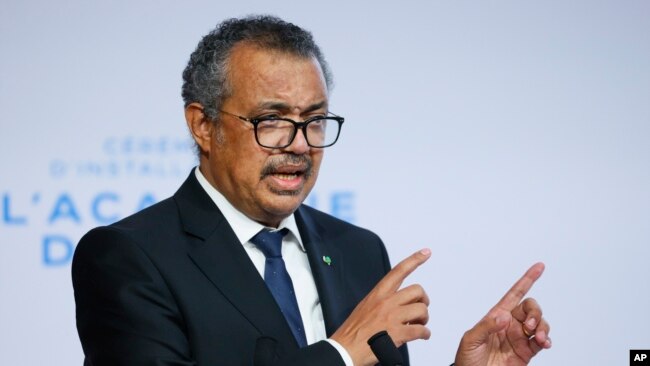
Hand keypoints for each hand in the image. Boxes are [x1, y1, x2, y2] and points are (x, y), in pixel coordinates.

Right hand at [331, 249, 431, 365]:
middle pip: (417, 290)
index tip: (426, 252)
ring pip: (422, 310)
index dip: (414, 260)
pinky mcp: (397, 334)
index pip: (398, 271)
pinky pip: (421, 330)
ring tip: (419, 325)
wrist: (344, 350)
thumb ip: (382, 302)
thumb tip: (399, 305)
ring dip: (424, 319)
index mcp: (377, 294)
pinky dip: (425, 334)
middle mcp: (386, 302)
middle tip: (420, 311)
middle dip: (423, 300)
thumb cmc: (353, 332)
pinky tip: (422, 336)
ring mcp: (392, 317)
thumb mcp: (365, 307)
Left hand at [455, 263, 551, 365]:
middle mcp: (510, 324)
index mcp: (496, 316)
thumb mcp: (470, 340)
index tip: (539, 267)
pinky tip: (544, 343)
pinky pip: (542, 341)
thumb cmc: (467, 359)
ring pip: (539, 323)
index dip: (527, 280)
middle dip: (535, 312)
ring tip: (539, 338)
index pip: (514, 294)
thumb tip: (505, 317)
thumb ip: (486, 326)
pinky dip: (547, 340)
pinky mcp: (526, 352)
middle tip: (529, 326)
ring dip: (543, 327)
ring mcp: (519, 338)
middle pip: (530, 308)